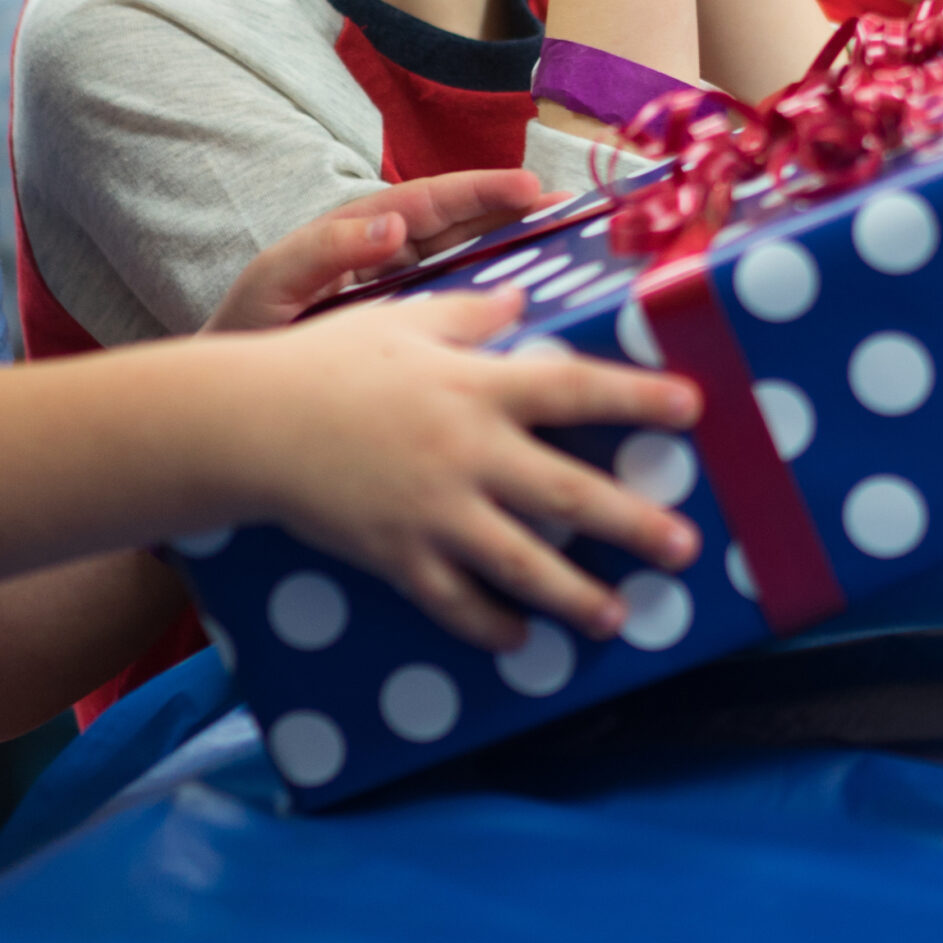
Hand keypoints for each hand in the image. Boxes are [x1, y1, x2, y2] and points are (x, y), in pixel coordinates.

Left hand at [208, 170, 558, 330]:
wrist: (230, 403)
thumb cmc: (245, 334)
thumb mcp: (273, 286)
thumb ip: (321, 251)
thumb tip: (389, 225)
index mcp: (356, 234)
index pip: (427, 203)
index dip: (480, 192)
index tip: (529, 186)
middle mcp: (386, 259)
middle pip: (460, 228)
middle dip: (513, 215)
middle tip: (570, 212)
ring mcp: (400, 296)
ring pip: (467, 265)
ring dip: (514, 254)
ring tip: (568, 251)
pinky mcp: (408, 334)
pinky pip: (459, 311)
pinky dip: (497, 306)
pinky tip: (534, 317)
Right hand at [258, 288, 704, 649]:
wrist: (249, 423)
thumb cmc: (326, 361)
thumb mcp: (403, 320)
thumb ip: (469, 316)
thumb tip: (520, 301)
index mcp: (474, 386)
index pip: (574, 389)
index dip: (637, 399)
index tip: (693, 410)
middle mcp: (467, 451)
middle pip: (568, 491)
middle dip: (633, 521)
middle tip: (684, 544)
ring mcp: (434, 511)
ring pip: (523, 563)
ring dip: (577, 594)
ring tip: (618, 616)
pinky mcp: (398, 555)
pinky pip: (457, 602)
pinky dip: (491, 625)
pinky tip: (522, 641)